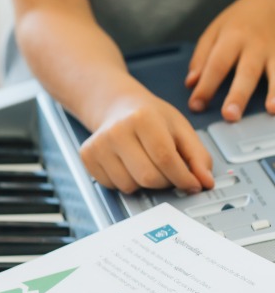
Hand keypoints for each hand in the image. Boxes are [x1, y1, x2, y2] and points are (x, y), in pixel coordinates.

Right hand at [80, 87, 212, 193]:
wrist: (117, 106)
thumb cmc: (150, 117)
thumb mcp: (180, 128)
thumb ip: (197, 156)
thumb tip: (205, 181)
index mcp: (142, 117)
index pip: (165, 159)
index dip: (183, 177)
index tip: (192, 184)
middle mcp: (116, 130)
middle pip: (148, 176)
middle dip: (165, 181)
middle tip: (169, 172)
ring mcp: (98, 144)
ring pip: (130, 185)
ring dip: (144, 183)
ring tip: (146, 164)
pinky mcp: (88, 156)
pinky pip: (113, 186)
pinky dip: (126, 182)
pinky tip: (128, 165)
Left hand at [187, 0, 274, 121]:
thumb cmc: (241, 19)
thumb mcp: (216, 29)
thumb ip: (202, 56)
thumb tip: (191, 83)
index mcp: (232, 37)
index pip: (216, 65)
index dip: (206, 86)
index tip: (196, 106)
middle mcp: (255, 44)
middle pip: (246, 71)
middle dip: (238, 95)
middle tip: (229, 115)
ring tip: (271, 110)